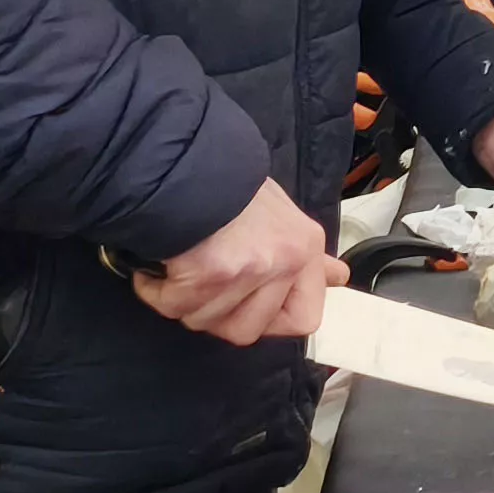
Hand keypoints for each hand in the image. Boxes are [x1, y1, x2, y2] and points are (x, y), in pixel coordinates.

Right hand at [132, 179, 344, 345]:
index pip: (305, 318)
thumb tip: (337, 277)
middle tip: (202, 286)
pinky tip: (155, 270)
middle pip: (245, 330)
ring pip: (206, 320)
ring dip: (184, 301)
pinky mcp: (209, 274)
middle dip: (216, 315)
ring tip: (180, 267)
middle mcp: (284, 262)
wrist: (189, 162)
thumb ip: (304, 253)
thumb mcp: (281, 212)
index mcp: (305, 247)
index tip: (248, 307)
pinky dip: (157, 292)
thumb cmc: (231, 185)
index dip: (272, 321)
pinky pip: (173, 306)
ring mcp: (249, 271)